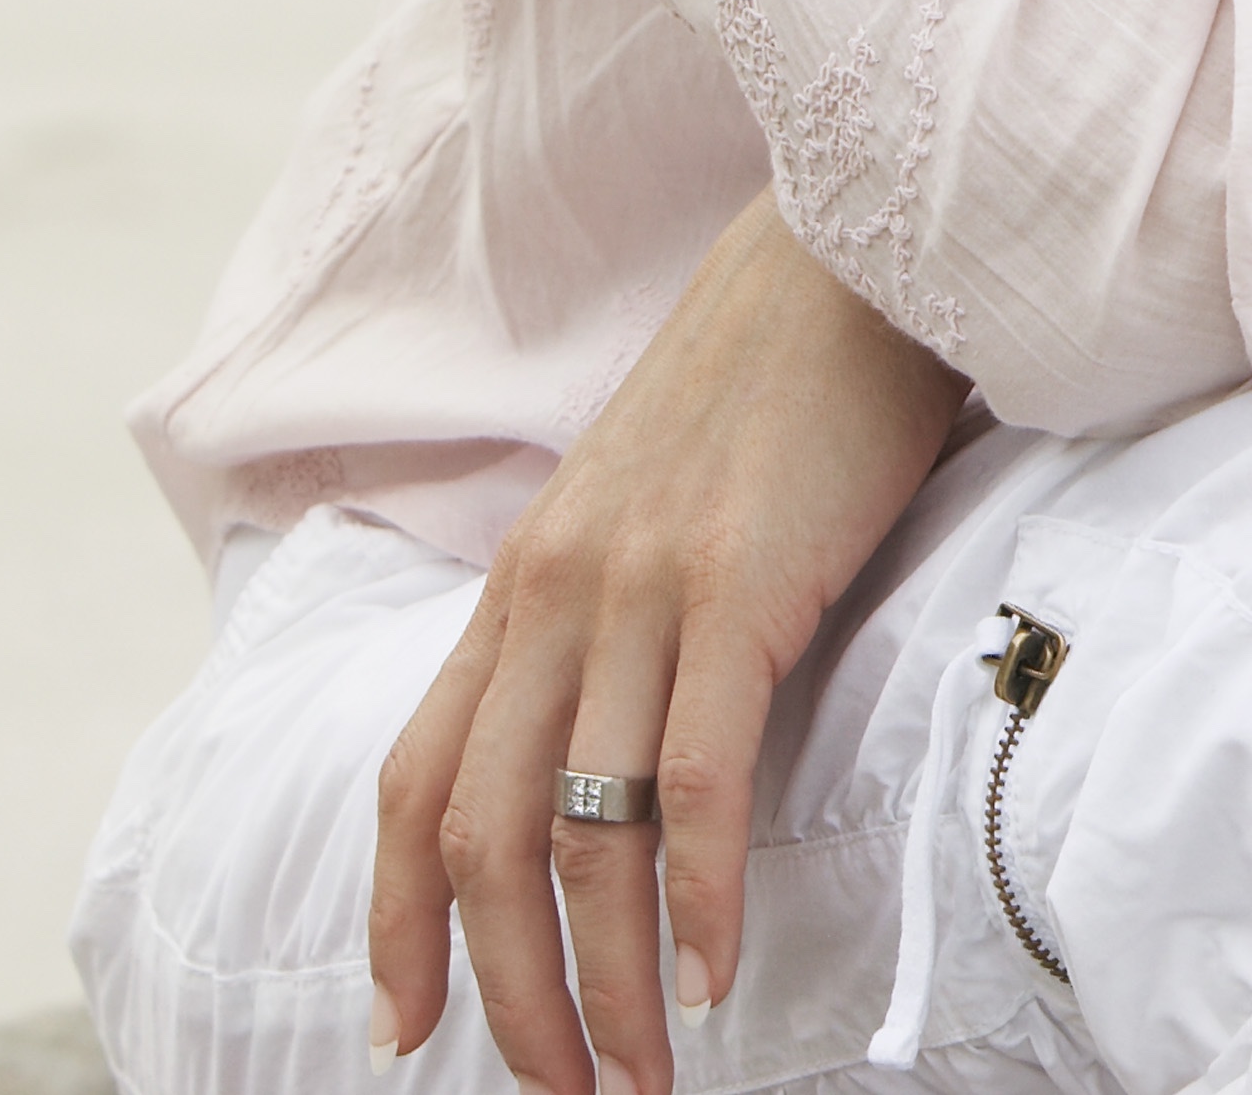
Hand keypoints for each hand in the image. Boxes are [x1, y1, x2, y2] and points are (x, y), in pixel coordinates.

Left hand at [369, 196, 973, 1091]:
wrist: (857, 242)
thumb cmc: (777, 381)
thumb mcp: (656, 504)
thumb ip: (619, 615)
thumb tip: (624, 743)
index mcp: (524, 580)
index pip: (415, 783)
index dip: (395, 923)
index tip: (399, 1036)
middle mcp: (554, 592)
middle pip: (484, 839)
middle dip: (506, 995)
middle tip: (563, 1093)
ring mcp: (640, 587)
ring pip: (581, 832)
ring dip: (606, 980)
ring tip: (645, 1070)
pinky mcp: (740, 584)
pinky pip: (695, 776)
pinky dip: (696, 895)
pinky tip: (715, 973)